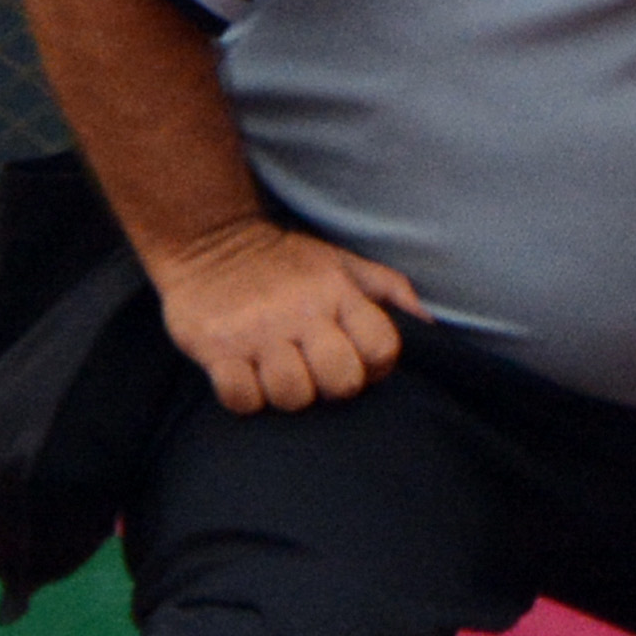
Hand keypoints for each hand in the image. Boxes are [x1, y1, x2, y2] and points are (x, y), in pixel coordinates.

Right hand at [147, 220, 426, 413]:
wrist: (207, 237)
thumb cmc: (284, 261)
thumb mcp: (341, 262)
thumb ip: (389, 289)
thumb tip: (428, 323)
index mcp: (337, 292)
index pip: (382, 348)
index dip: (376, 367)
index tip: (357, 363)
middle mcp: (300, 312)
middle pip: (341, 381)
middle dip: (333, 388)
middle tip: (316, 375)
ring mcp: (257, 331)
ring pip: (292, 395)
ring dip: (287, 395)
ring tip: (277, 375)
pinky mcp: (215, 347)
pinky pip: (241, 398)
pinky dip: (245, 398)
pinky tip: (245, 378)